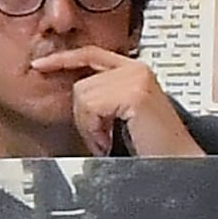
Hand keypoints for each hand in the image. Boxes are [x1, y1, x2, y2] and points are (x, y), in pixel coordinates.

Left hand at [33, 43, 194, 158]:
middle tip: (102, 138)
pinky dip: (95, 130)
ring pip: (83, 96)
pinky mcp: (134, 93)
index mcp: (136, 71)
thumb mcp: (122, 115)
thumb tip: (71, 90)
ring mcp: (137, 79)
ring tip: (109, 140)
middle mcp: (138, 69)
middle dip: (84, 117)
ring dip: (90, 126)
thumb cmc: (152, 148)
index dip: (63, 59)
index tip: (39, 65)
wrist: (178, 165)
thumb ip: (104, 96)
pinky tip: (110, 141)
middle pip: (81, 83)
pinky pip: (91, 107)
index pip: (91, 53)